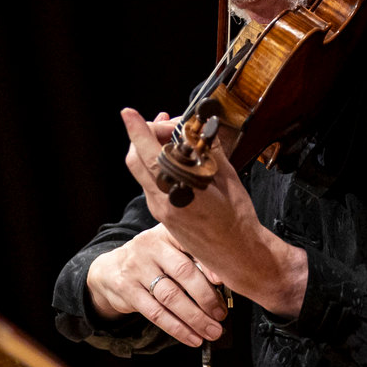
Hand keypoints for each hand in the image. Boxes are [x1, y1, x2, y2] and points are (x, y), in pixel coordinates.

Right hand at [86, 223, 226, 346]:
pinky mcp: (128, 291)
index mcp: (169, 232)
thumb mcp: (171, 248)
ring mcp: (137, 269)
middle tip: (222, 314)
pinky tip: (193, 337)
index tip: (225, 280)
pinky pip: (156, 313)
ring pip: (171, 296)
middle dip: (206, 297)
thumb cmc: (154, 259)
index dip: (209, 262)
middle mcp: (152, 247)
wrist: (110, 268)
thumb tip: (225, 283)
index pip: (191, 245)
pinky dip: (177, 328)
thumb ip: (194, 258)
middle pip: (183, 272)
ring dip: (195, 318)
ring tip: (212, 331)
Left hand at [118, 107, 307, 317]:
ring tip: (175, 138)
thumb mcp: (228, 177)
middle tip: (170, 126)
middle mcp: (162, 200)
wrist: (236, 254)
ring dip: (150, 149)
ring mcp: (159, 208)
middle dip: (146, 136)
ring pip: (141, 170)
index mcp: (180, 189)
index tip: (129, 112)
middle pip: (136, 159)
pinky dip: (157, 164)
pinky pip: (150, 182)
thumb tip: (198, 126)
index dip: (136, 129)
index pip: (148, 152)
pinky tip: (177, 158)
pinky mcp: (162, 214)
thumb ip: (208, 150)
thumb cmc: (237, 217)